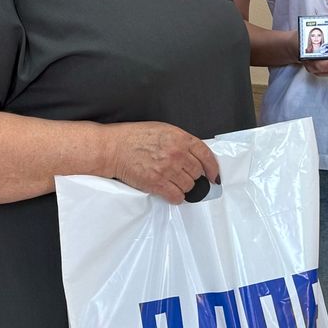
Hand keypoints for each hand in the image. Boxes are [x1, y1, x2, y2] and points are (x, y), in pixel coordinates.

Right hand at [105, 122, 220, 203]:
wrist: (115, 148)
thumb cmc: (135, 137)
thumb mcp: (163, 130)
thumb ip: (181, 141)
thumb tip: (194, 155)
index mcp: (180, 138)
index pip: (206, 155)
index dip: (212, 167)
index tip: (213, 175)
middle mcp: (177, 154)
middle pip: (198, 173)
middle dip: (194, 176)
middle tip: (184, 176)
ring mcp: (168, 169)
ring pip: (189, 186)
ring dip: (184, 187)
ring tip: (174, 183)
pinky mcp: (157, 183)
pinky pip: (176, 196)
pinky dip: (176, 197)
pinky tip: (170, 193)